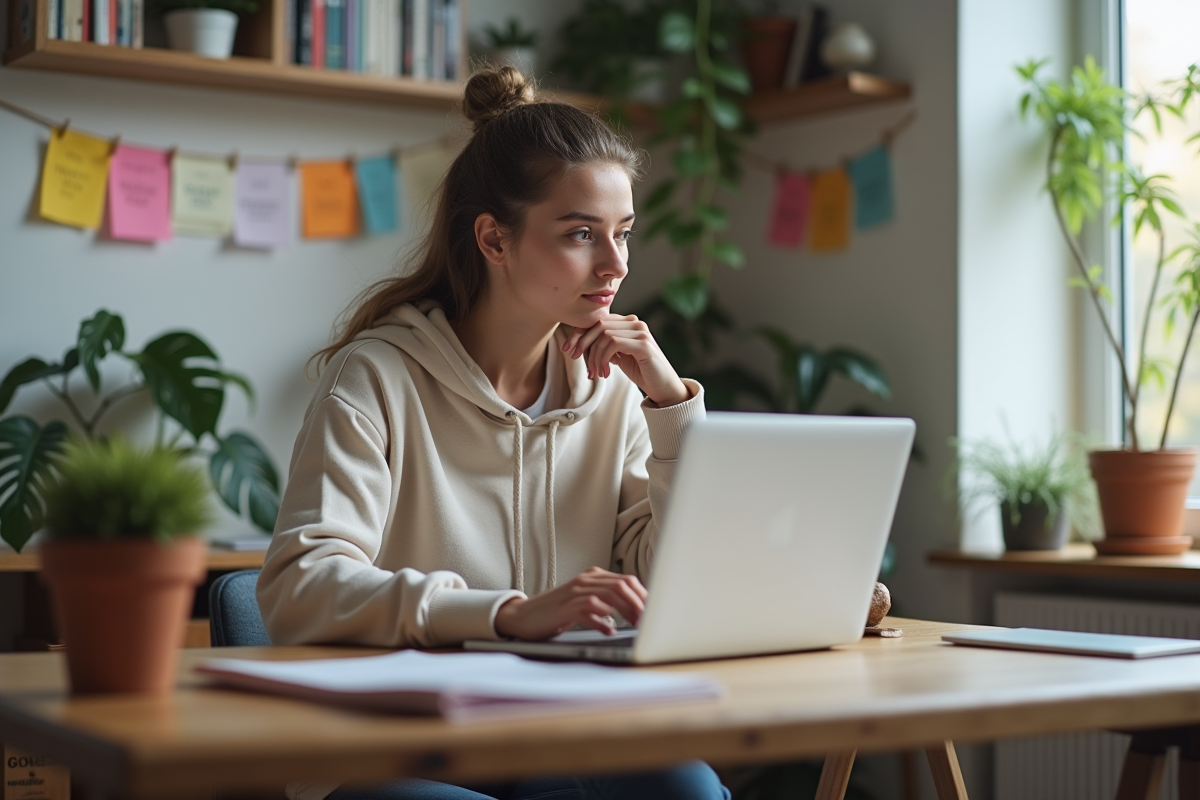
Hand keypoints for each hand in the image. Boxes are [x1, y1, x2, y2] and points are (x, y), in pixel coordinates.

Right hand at [494, 566, 647, 640]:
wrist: (523, 617)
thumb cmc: (556, 613)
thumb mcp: (584, 603)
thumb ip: (606, 602)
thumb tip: (635, 612)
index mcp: (593, 577)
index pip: (627, 580)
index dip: (644, 595)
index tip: (656, 612)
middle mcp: (586, 580)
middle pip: (621, 586)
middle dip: (640, 603)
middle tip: (650, 621)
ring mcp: (575, 592)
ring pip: (609, 595)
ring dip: (626, 611)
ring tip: (636, 625)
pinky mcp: (565, 607)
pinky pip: (589, 610)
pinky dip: (602, 621)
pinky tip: (609, 631)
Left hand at [562, 313, 689, 406]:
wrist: (663, 387)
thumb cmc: (642, 372)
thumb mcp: (618, 356)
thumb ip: (605, 346)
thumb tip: (582, 343)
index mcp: (628, 323)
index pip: (598, 320)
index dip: (580, 333)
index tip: (568, 349)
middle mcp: (635, 323)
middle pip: (598, 324)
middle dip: (583, 342)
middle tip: (575, 359)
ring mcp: (640, 332)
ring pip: (604, 335)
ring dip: (594, 356)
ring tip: (596, 373)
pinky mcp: (643, 344)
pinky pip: (613, 343)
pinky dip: (603, 358)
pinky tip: (605, 372)